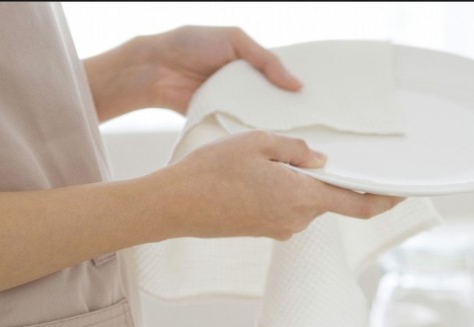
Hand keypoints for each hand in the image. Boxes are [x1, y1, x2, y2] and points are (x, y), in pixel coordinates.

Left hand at [84, 26, 300, 121]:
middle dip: (288, 109)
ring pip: (258, 115)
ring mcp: (230, 102)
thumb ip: (266, 61)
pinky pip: (239, 127)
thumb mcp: (234, 41)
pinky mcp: (219, 118)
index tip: (318, 100)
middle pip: (271, 99)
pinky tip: (268, 139)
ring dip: (272, 123)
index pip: (279, 75)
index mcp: (248, 62)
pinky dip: (250, 131)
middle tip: (313, 121)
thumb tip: (296, 84)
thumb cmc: (191, 44)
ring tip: (297, 133)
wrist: (155, 69)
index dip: (296, 87)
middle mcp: (242, 84)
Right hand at [144, 131, 403, 240]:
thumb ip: (297, 151)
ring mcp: (280, 229)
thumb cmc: (213, 171)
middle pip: (327, 197)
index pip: (358, 205)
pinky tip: (256, 176)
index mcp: (302, 197)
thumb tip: (321, 160)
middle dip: (323, 175)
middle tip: (297, 150)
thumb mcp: (258, 144)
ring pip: (304, 200)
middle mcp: (296, 220)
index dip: (384, 200)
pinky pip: (286, 207)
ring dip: (297, 181)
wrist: (175, 205)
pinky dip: (283, 191)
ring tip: (264, 160)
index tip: (402, 193)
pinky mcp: (264, 231)